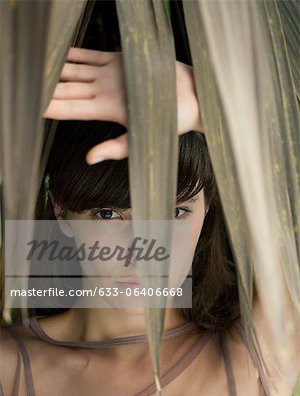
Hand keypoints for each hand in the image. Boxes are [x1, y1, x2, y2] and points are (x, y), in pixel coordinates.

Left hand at [44, 47, 202, 163]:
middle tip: (27, 82)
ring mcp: (110, 77)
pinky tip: (61, 51)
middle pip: (69, 88)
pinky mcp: (119, 62)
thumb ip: (115, 148)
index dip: (51, 105)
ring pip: (77, 71)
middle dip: (48, 86)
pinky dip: (76, 53)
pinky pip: (92, 56)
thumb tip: (88, 159)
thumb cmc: (171, 122)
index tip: (32, 104)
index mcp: (107, 111)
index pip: (72, 108)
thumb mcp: (142, 138)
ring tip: (38, 63)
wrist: (191, 98)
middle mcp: (104, 93)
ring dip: (58, 68)